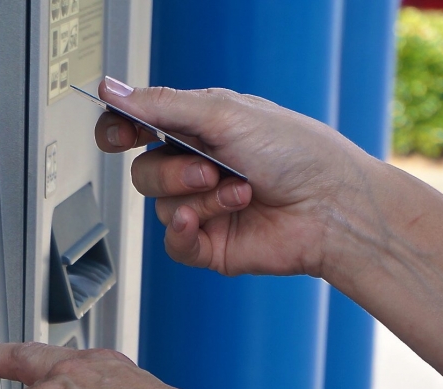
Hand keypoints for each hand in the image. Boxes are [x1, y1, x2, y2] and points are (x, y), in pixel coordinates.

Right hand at [93, 77, 372, 277]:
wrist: (331, 206)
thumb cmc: (297, 153)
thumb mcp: (225, 114)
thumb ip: (162, 105)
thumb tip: (112, 90)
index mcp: (200, 129)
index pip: (141, 127)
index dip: (120, 130)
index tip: (118, 134)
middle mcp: (199, 168)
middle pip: (145, 171)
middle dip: (173, 172)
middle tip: (210, 169)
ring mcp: (204, 207)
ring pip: (160, 206)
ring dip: (198, 199)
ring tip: (240, 193)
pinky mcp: (210, 244)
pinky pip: (172, 242)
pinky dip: (183, 231)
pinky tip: (203, 222)